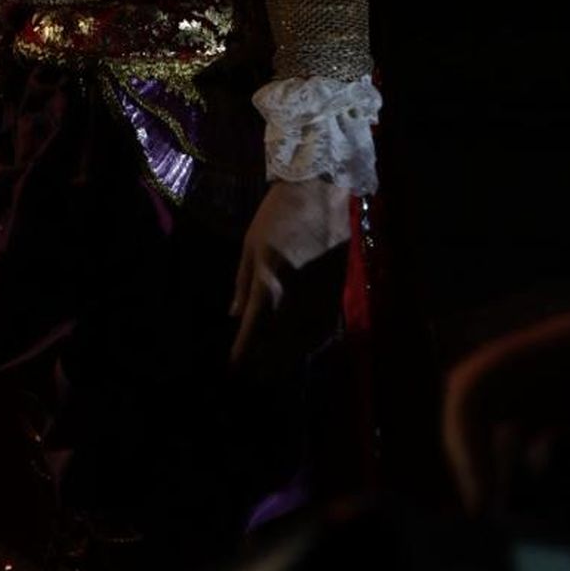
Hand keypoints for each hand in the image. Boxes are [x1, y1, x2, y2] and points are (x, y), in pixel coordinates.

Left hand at [230, 178, 351, 363]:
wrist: (317, 193)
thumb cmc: (277, 215)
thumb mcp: (250, 246)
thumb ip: (243, 285)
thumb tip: (234, 317)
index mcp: (269, 284)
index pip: (253, 331)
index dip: (242, 353)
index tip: (233, 368)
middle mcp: (295, 298)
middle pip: (279, 344)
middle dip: (264, 364)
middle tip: (252, 376)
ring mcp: (318, 297)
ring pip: (303, 342)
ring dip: (287, 360)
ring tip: (274, 371)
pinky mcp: (336, 292)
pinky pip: (324, 329)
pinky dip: (312, 346)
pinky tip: (303, 351)